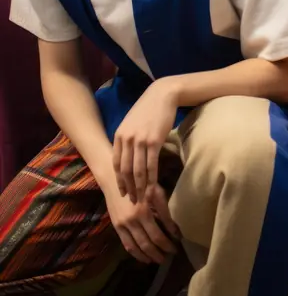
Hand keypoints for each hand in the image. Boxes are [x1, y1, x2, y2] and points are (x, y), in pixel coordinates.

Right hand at [104, 180, 178, 264]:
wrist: (115, 180)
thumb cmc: (140, 183)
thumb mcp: (155, 193)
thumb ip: (165, 212)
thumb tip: (175, 231)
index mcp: (144, 211)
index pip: (158, 234)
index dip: (168, 243)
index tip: (177, 246)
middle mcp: (133, 221)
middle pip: (149, 243)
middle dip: (161, 252)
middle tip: (170, 255)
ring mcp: (123, 225)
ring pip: (138, 247)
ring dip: (149, 256)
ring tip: (159, 259)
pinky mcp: (116, 227)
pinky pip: (127, 245)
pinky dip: (136, 254)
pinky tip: (145, 258)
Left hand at [113, 79, 177, 202]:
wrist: (163, 95)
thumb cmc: (148, 109)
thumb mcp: (131, 122)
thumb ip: (126, 138)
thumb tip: (126, 155)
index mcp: (119, 135)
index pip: (116, 163)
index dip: (119, 180)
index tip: (123, 192)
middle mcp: (127, 139)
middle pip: (125, 170)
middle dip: (129, 188)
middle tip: (133, 201)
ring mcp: (140, 140)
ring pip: (137, 171)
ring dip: (140, 187)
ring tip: (143, 199)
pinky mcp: (154, 141)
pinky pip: (151, 165)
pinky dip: (151, 179)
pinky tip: (153, 188)